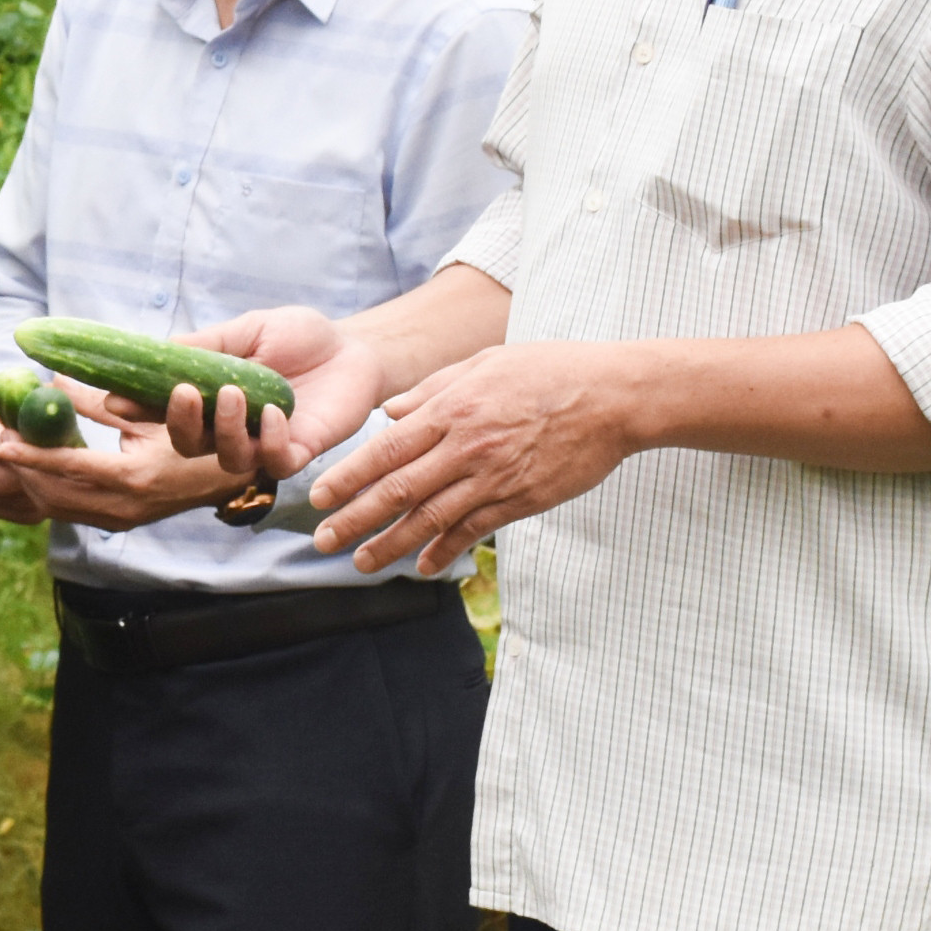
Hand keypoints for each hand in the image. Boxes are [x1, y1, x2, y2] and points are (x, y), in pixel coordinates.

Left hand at [0, 387, 233, 530]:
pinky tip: (37, 470)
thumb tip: (53, 380)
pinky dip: (48, 492)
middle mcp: (122, 507)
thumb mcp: (149, 415)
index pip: (68, 468)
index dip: (31, 456)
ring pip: (57, 509)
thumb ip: (99, 402)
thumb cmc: (194, 436)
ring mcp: (120, 520)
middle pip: (52, 495)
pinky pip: (71, 512)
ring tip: (12, 454)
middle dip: (22, 471)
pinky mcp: (118, 525)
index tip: (0, 444)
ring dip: (30, 483)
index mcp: (132, 478)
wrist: (225, 479)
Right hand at [102, 307, 383, 477]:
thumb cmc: (298, 337)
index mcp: (210, 397)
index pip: (165, 409)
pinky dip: (269, 442)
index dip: (138, 408)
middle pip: (188, 444)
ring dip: (224, 430)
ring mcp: (262, 444)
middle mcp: (229, 427)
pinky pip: (273, 463)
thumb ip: (206, 346)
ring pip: (227, 459)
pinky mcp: (298, 453)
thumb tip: (156, 350)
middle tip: (186, 393)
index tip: (117, 398)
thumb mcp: (247, 331)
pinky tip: (275, 414)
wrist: (355, 348)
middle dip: (179, 422)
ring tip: (236, 394)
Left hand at [309, 342, 641, 573]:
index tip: (318, 498)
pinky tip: (423, 566)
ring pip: (430, 519)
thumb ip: (431, 389)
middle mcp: (466, 447)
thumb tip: (390, 411)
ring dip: (391, 545)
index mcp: (452, 410)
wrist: (612, 397)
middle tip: (324, 542)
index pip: (386, 451)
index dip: (348, 478)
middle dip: (355, 520)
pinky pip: (473, 531)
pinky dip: (444, 550)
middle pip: (398, 491)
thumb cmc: (548, 372)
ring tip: (361, 563)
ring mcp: (494, 478)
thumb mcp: (483, 363)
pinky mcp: (521, 500)